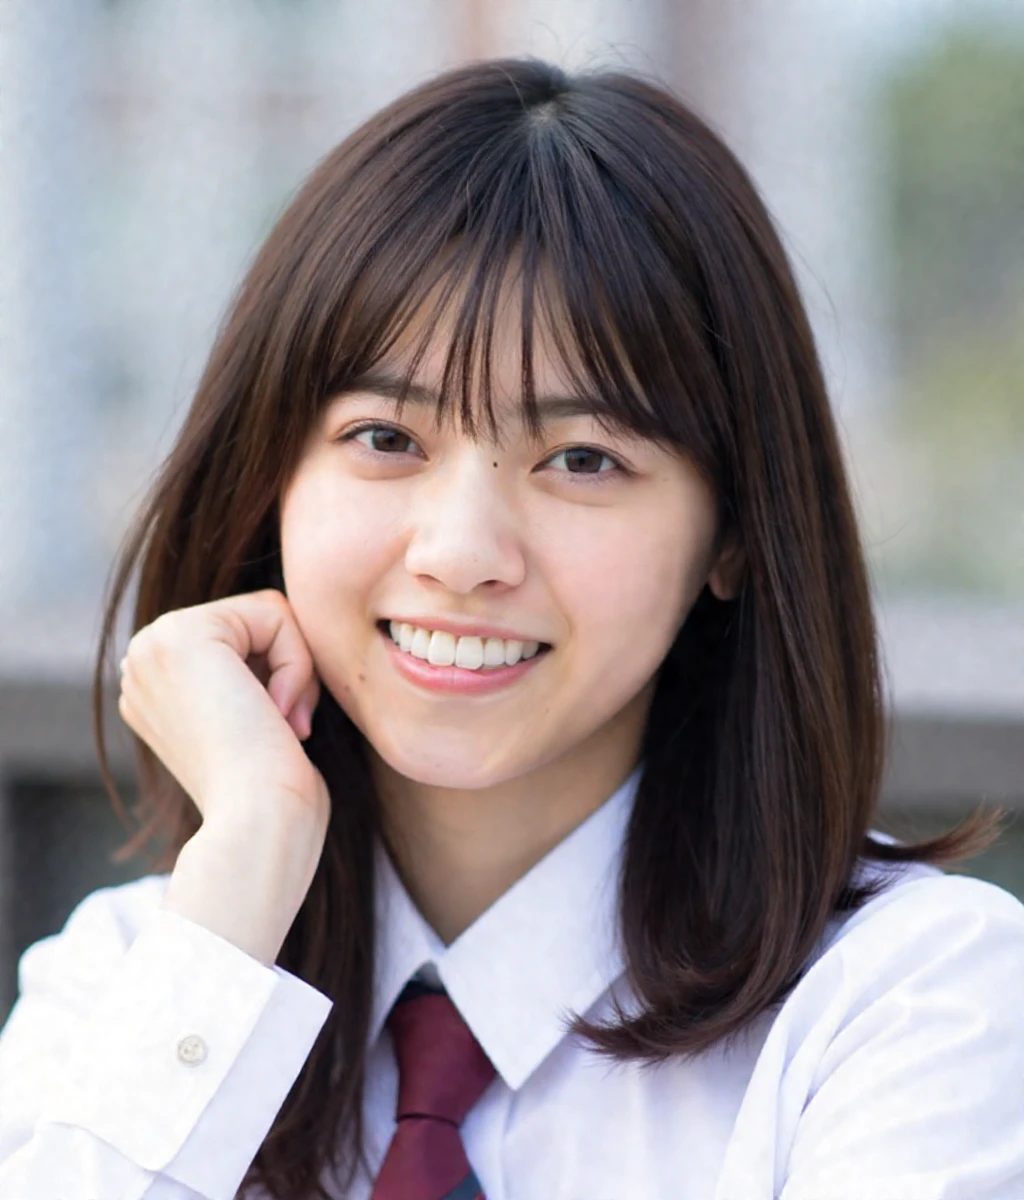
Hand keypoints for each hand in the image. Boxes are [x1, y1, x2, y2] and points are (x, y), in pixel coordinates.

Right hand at [117, 588, 329, 842]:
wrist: (258, 825)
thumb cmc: (272, 793)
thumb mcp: (249, 723)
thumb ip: (249, 679)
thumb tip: (274, 657)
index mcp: (155, 684)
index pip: (245, 637)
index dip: (283, 679)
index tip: (280, 734)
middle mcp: (143, 661)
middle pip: (257, 620)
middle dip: (291, 670)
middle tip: (285, 730)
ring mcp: (153, 645)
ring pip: (269, 614)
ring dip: (296, 670)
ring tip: (280, 726)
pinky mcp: (183, 634)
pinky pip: (275, 612)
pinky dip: (297, 663)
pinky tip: (276, 713)